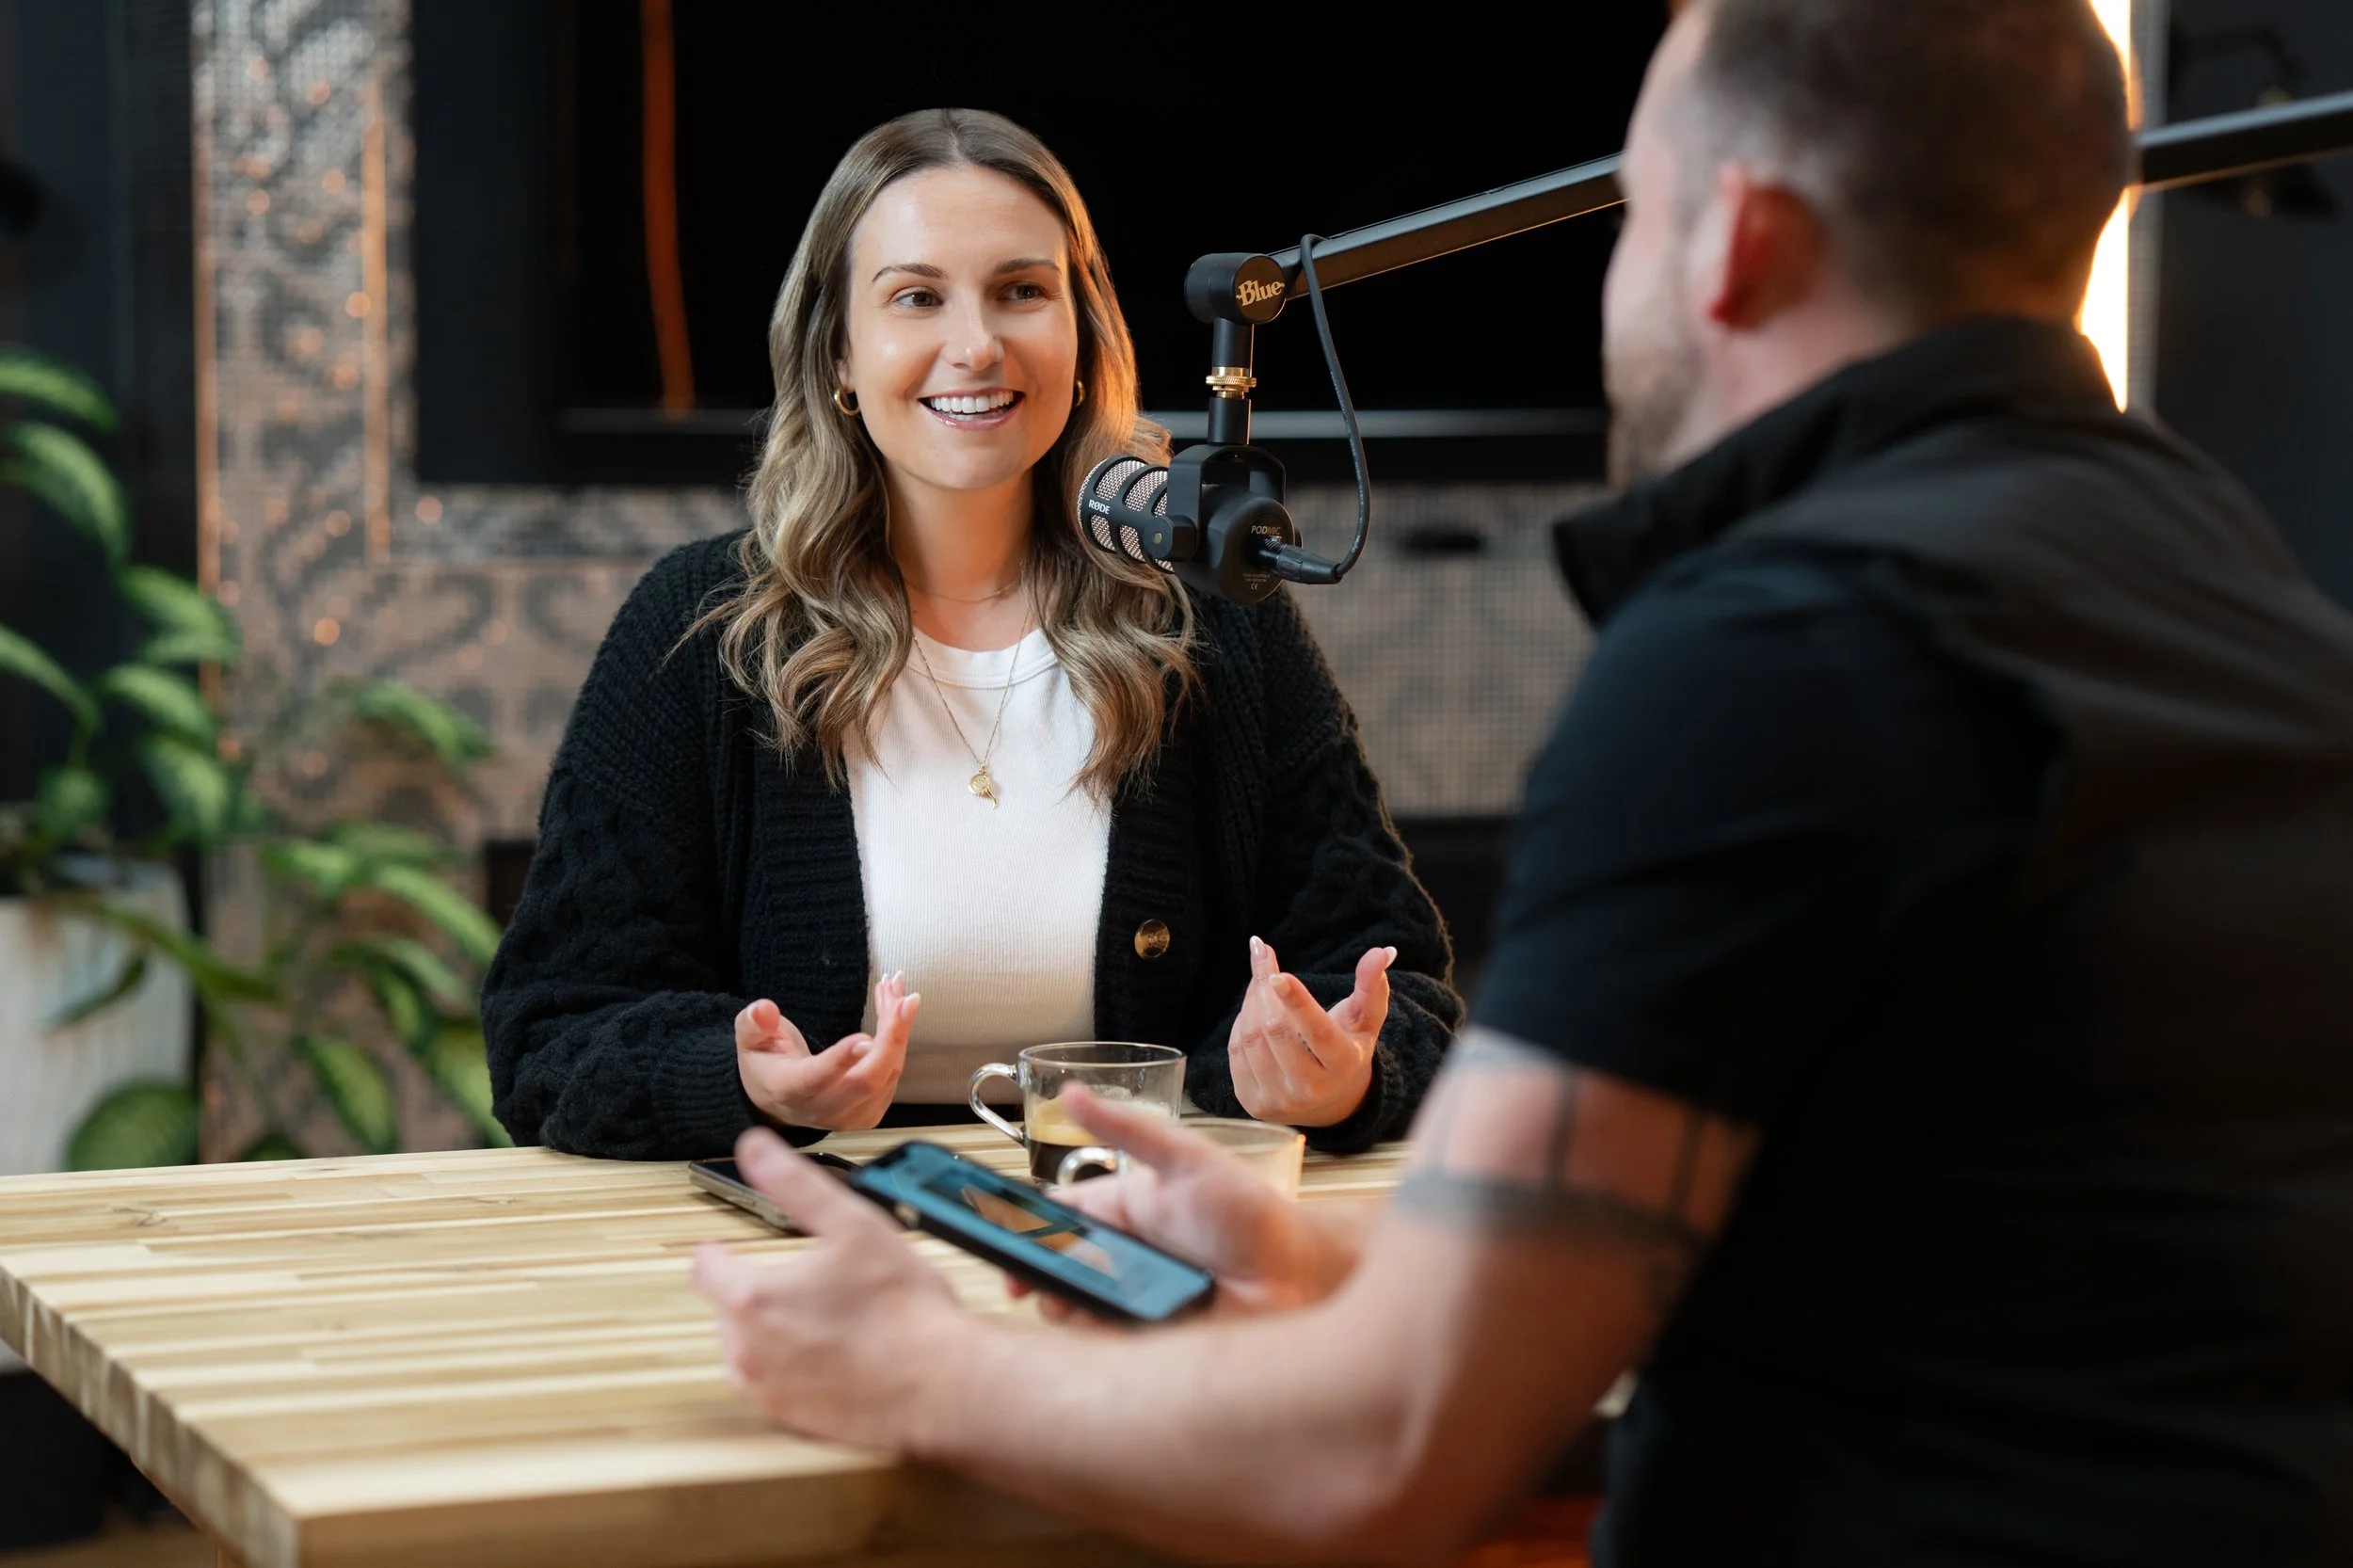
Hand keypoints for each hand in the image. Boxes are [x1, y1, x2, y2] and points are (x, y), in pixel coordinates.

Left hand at [693, 1128, 961, 1445]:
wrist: (939, 1384)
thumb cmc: (903, 1308)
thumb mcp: (853, 1224)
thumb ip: (795, 1184)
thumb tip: (754, 1148)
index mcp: (751, 1297)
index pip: (705, 1266)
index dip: (724, 1250)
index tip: (740, 1249)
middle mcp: (745, 1350)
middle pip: (727, 1308)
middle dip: (756, 1290)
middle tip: (807, 1282)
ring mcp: (766, 1390)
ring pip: (746, 1349)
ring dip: (769, 1332)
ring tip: (822, 1320)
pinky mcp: (789, 1420)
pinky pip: (772, 1386)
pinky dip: (790, 1369)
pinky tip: (832, 1356)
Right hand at [736, 975, 916, 1130]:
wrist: (778, 1100)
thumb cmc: (766, 1065)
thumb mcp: (749, 1041)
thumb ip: (753, 1024)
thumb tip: (763, 1010)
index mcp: (790, 1090)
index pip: (817, 1078)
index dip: (841, 1059)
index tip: (865, 1035)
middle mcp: (823, 1109)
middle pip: (867, 1080)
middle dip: (892, 1038)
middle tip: (906, 1000)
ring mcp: (851, 1115)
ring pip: (887, 1073)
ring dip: (898, 1029)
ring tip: (898, 989)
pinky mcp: (871, 1111)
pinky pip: (893, 1074)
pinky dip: (899, 1039)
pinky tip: (897, 1008)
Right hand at [1010, 1086, 1351, 1319]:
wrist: (1297, 1272)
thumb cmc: (1246, 1209)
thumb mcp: (1183, 1158)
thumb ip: (1125, 1130)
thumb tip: (1070, 1092)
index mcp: (1121, 1210)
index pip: (1056, 1216)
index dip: (1021, 1227)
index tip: (995, 1237)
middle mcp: (1121, 1256)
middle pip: (1055, 1267)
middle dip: (1034, 1275)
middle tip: (1026, 1281)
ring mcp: (1133, 1298)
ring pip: (1073, 1307)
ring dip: (1060, 1307)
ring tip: (1064, 1303)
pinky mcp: (1149, 1337)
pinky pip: (1105, 1342)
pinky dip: (1092, 1339)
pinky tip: (1096, 1330)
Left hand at [1226, 937, 1391, 1126]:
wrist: (1330, 1104)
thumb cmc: (1347, 1050)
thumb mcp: (1364, 1021)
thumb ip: (1372, 986)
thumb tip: (1382, 951)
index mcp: (1342, 1065)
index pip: (1317, 1030)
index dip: (1296, 1001)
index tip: (1277, 974)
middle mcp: (1310, 1089)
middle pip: (1275, 1028)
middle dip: (1265, 986)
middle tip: (1263, 956)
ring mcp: (1279, 1100)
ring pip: (1251, 1037)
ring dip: (1250, 1000)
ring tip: (1260, 983)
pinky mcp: (1253, 1104)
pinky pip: (1235, 1053)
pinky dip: (1240, 1023)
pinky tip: (1253, 1013)